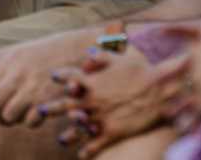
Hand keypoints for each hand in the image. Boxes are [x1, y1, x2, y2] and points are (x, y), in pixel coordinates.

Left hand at [0, 29, 99, 124]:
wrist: (73, 50)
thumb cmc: (38, 54)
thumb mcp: (11, 52)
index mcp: (3, 58)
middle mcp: (15, 72)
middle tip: (2, 109)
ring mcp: (31, 87)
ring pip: (7, 116)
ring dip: (11, 117)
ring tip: (18, 110)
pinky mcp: (47, 100)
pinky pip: (29, 123)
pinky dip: (30, 121)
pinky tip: (35, 112)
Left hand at [34, 50, 181, 156]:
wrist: (161, 92)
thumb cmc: (142, 71)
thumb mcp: (121, 57)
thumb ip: (102, 53)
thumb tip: (88, 52)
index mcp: (92, 80)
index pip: (68, 76)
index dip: (60, 76)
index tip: (53, 77)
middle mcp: (92, 100)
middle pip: (65, 105)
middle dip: (51, 109)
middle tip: (39, 112)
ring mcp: (100, 117)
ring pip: (78, 128)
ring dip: (68, 134)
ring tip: (61, 140)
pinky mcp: (112, 131)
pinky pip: (96, 144)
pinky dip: (88, 150)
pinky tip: (82, 155)